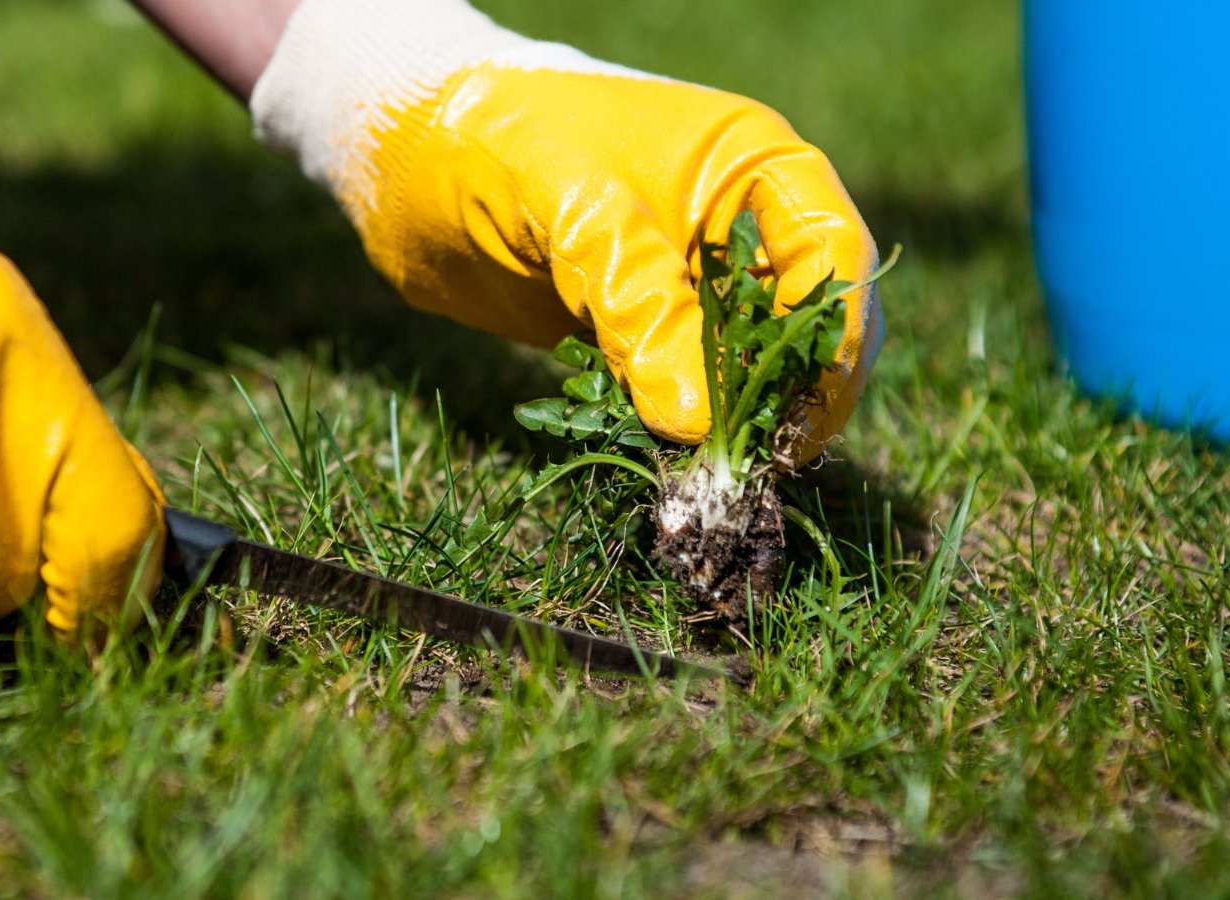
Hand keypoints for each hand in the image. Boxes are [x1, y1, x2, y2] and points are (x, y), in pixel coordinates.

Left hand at [252, 0, 881, 454]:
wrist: (397, 151)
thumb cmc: (490, 140)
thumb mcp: (572, 209)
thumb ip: (639, 303)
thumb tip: (696, 423)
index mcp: (750, 163)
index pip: (833, 257)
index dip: (831, 342)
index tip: (798, 420)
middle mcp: (735, 223)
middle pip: (805, 323)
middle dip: (787, 394)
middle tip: (749, 465)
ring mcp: (687, 278)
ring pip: (746, 366)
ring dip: (732, 421)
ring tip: (702, 474)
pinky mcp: (637, 324)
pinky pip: (681, 386)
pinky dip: (677, 425)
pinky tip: (659, 457)